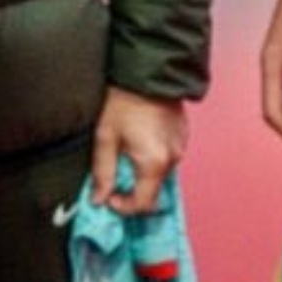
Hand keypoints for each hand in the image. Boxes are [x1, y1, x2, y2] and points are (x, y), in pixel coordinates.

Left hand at [91, 89, 187, 214]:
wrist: (148, 74)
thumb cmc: (125, 102)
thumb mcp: (106, 138)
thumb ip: (102, 173)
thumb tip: (98, 198)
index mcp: (154, 163)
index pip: (143, 204)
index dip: (124, 207)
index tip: (110, 197)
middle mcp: (172, 158)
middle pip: (154, 191)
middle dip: (133, 189)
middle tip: (115, 175)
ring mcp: (181, 147)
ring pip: (160, 174)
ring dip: (143, 173)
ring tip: (127, 153)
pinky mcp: (183, 137)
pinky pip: (167, 158)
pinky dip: (153, 159)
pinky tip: (140, 141)